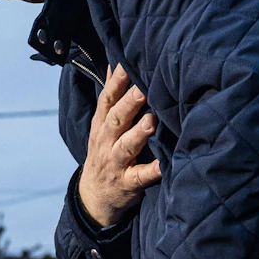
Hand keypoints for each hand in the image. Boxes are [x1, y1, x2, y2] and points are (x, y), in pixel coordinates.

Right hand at [77, 64, 162, 228]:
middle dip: (129, 103)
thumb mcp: (101, 125)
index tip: (127, 64)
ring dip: (138, 134)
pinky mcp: (127, 183)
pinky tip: (164, 165)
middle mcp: (106, 142)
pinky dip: (152, 172)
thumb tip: (116, 62)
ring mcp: (115, 163)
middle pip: (116, 120)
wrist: (94, 196)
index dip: (116, 82)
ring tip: (151, 121)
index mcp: (102, 125)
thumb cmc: (105, 152)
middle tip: (143, 88)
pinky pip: (139, 178)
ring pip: (125, 147)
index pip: (107, 100)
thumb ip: (111, 97)